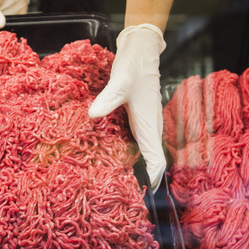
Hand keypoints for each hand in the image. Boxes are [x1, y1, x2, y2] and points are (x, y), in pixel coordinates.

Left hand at [89, 24, 166, 192]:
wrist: (142, 50)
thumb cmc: (134, 66)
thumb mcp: (119, 81)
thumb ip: (107, 99)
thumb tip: (93, 115)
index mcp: (148, 123)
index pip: (156, 158)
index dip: (152, 177)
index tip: (145, 193)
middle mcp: (150, 126)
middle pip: (153, 160)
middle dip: (146, 179)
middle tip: (131, 197)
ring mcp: (147, 123)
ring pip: (148, 152)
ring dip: (141, 168)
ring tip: (125, 184)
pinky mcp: (140, 118)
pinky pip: (140, 142)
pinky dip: (134, 155)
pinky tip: (118, 158)